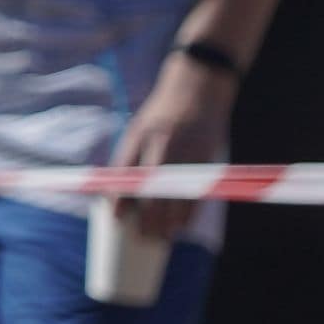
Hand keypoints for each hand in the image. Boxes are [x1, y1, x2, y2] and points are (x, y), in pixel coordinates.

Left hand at [105, 47, 232, 243]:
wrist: (198, 86)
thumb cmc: (163, 112)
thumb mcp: (139, 128)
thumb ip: (131, 157)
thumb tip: (119, 193)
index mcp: (139, 136)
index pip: (124, 176)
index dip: (120, 201)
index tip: (117, 218)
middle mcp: (161, 145)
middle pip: (151, 191)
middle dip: (146, 219)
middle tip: (143, 237)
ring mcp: (186, 151)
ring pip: (176, 195)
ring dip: (169, 221)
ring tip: (163, 237)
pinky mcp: (206, 156)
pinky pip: (196, 190)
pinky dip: (190, 210)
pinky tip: (183, 223)